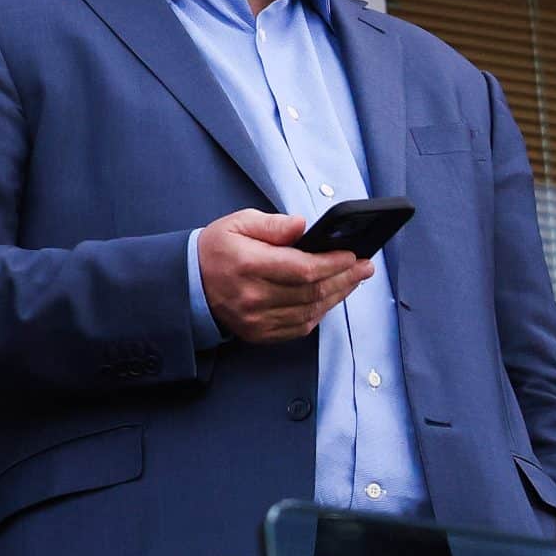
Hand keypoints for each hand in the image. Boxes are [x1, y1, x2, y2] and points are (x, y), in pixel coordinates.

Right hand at [198, 209, 373, 344]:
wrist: (190, 284)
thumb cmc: (218, 249)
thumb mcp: (239, 223)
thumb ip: (272, 224)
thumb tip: (302, 226)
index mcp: (248, 265)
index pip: (302, 269)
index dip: (333, 263)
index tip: (354, 255)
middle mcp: (253, 297)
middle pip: (312, 291)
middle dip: (345, 278)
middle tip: (366, 266)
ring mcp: (257, 320)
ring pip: (311, 311)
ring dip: (338, 295)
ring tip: (355, 279)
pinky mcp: (260, 333)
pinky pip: (300, 327)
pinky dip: (321, 312)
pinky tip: (332, 297)